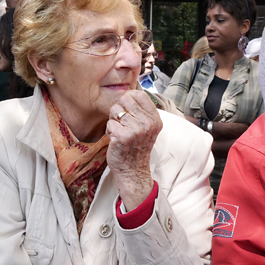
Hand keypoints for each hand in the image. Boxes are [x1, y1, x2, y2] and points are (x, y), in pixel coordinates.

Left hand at [106, 90, 162, 209]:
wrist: (133, 171)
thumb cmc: (136, 147)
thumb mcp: (147, 128)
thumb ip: (141, 111)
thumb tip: (128, 93)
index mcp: (155, 119)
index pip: (139, 94)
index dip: (128, 100)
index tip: (128, 111)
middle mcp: (148, 123)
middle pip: (125, 99)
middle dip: (119, 110)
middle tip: (123, 124)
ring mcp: (136, 130)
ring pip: (115, 110)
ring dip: (113, 122)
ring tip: (120, 133)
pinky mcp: (122, 136)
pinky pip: (109, 123)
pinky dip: (109, 131)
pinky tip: (116, 140)